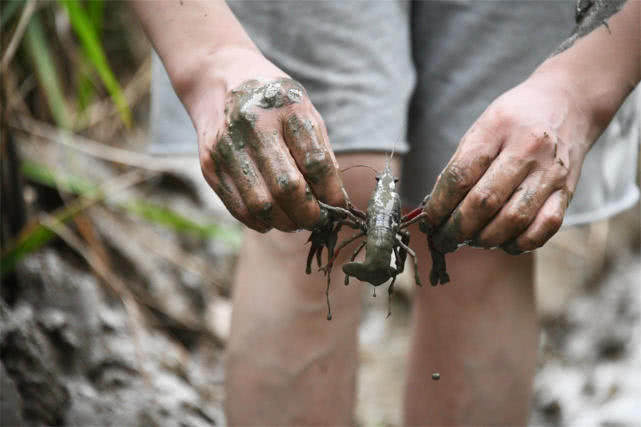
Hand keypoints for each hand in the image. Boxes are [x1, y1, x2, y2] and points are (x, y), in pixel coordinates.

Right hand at [193, 51, 346, 231]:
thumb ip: (319, 151)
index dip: (332, 193)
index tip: (338, 207)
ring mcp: (227, 147)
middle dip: (309, 214)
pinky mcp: (209, 166)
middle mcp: (254, 126)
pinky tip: (272, 218)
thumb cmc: (273, 100)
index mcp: (287, 108)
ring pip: (262, 206)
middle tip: (317, 220)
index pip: (316, 163)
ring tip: (295, 220)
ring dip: (285, 222)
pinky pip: (239, 208)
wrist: (218, 78)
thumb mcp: (304, 109)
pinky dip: (261, 222)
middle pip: (288, 188)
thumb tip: (334, 201)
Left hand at [423, 72, 592, 253]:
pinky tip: (503, 242)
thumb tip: (438, 208)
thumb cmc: (515, 118)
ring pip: (513, 220)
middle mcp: (527, 150)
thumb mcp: (482, 127)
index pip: (460, 176)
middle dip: (457, 228)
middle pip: (485, 202)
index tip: (427, 221)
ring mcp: (550, 173)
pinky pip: (544, 229)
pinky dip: (519, 243)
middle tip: (444, 238)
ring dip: (485, 239)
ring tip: (470, 240)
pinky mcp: (567, 192)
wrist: (569, 102)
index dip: (438, 205)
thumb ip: (461, 164)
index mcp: (497, 129)